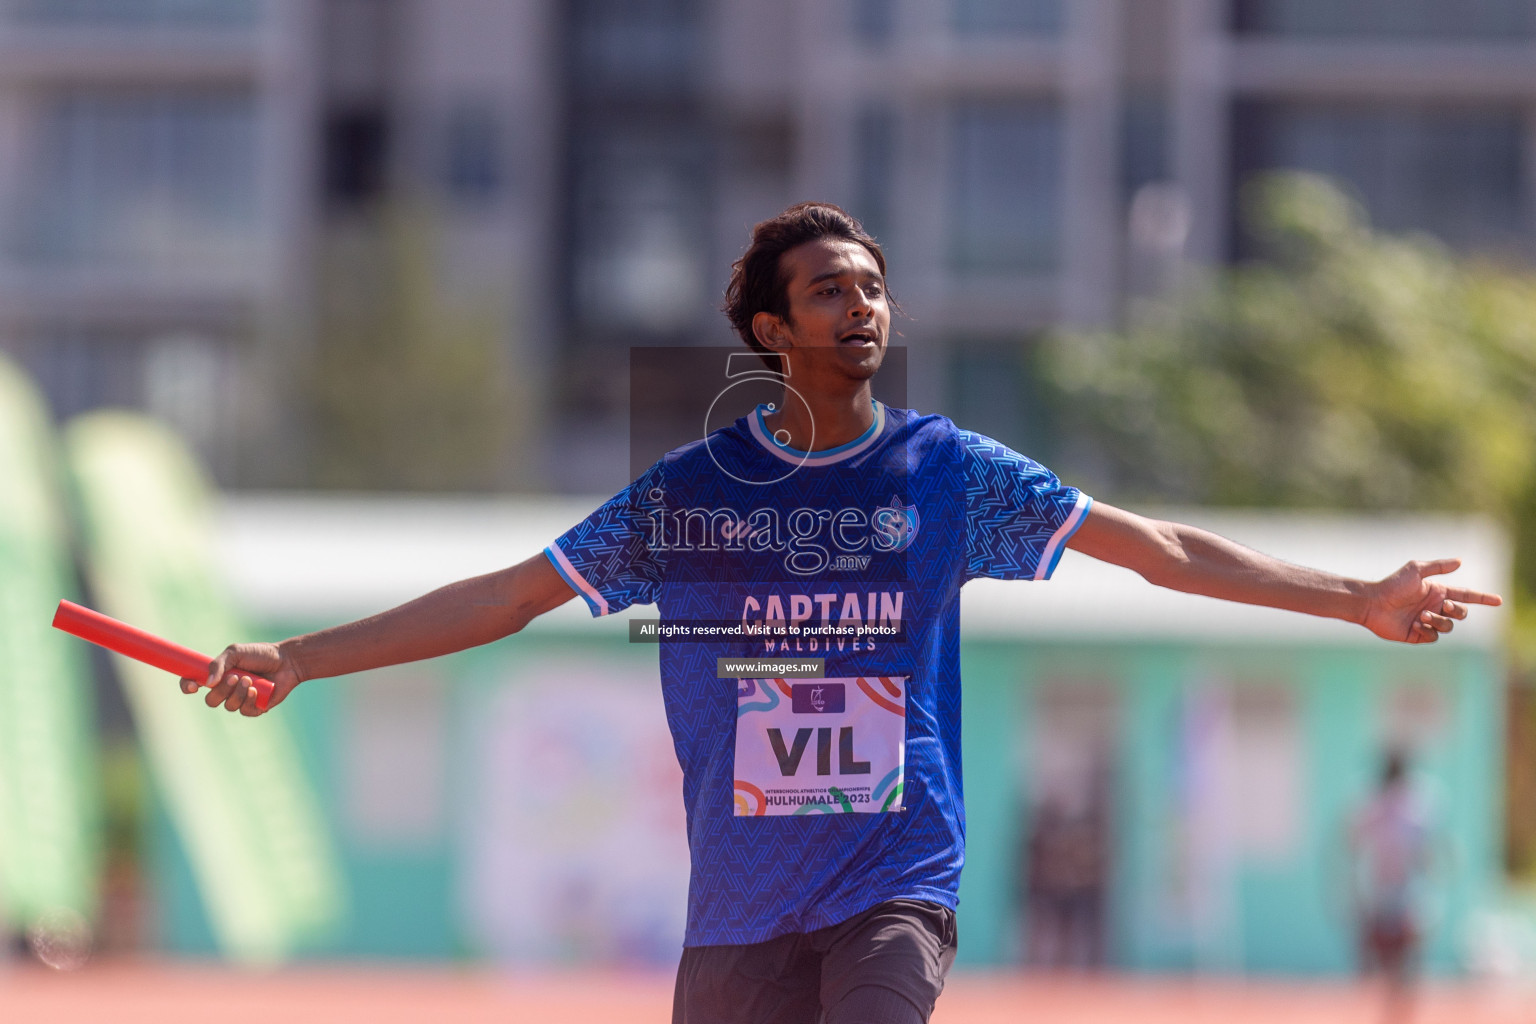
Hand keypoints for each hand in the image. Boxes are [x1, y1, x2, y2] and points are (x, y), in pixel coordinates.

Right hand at [178, 642, 302, 716]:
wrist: (287, 661)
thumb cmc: (261, 654)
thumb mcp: (236, 652)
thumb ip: (218, 664)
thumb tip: (208, 683)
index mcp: (217, 675)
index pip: (193, 683)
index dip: (188, 686)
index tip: (194, 686)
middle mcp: (226, 689)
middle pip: (211, 700)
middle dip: (222, 690)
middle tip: (235, 677)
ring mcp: (240, 700)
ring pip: (228, 706)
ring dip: (238, 693)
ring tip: (250, 680)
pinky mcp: (255, 708)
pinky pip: (244, 711)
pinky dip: (249, 701)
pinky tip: (257, 691)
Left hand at [1361, 559, 1502, 643]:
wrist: (1372, 603)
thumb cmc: (1392, 585)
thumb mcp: (1415, 570)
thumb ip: (1438, 567)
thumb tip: (1460, 561)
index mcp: (1437, 592)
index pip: (1466, 595)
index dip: (1483, 599)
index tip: (1499, 601)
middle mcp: (1434, 607)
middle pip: (1461, 613)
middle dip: (1456, 610)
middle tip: (1443, 605)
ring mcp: (1427, 622)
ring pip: (1449, 627)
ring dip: (1439, 621)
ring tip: (1422, 616)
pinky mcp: (1417, 635)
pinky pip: (1434, 637)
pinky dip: (1428, 630)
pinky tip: (1414, 623)